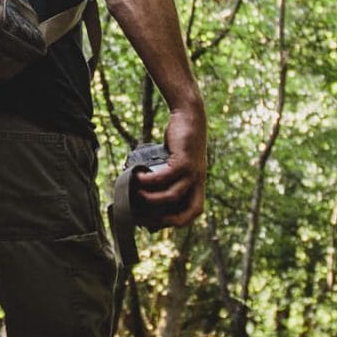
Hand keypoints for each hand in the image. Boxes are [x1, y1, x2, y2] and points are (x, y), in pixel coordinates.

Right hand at [137, 106, 207, 225]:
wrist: (189, 115)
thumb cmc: (179, 139)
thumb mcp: (176, 160)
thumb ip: (167, 174)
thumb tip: (145, 187)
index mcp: (198, 182)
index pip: (195, 211)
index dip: (179, 220)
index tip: (159, 221)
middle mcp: (198, 180)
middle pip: (193, 210)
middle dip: (172, 220)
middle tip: (151, 219)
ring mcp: (193, 171)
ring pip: (174, 195)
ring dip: (153, 199)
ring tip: (138, 193)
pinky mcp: (184, 159)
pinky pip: (165, 176)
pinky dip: (150, 180)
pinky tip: (138, 176)